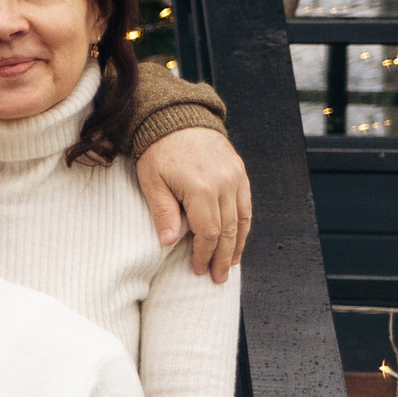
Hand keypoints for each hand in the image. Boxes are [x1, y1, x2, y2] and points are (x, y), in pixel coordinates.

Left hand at [134, 124, 250, 280]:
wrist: (176, 118)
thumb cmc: (158, 152)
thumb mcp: (152, 182)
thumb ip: (163, 213)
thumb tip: (168, 243)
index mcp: (201, 189)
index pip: (208, 233)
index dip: (205, 254)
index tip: (199, 270)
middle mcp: (224, 184)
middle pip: (228, 230)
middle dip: (224, 256)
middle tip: (218, 278)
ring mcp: (235, 176)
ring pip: (242, 218)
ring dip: (238, 244)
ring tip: (232, 264)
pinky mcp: (239, 171)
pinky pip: (246, 203)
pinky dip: (244, 224)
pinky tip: (239, 239)